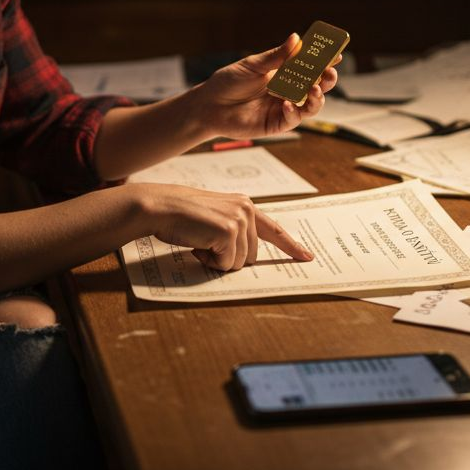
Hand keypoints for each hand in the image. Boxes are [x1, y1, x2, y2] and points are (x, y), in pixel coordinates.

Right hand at [130, 183, 314, 270]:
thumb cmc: (182, 215)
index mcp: (245, 205)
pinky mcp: (229, 232)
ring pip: (240, 263)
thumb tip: (244, 257)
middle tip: (206, 245)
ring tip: (200, 243)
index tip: (307, 256)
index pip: (274, 229)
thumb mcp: (215, 217)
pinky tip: (197, 246)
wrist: (162, 207)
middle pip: (252, 255)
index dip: (291, 246)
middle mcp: (247, 210)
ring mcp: (240, 220)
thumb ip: (234, 230)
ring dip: (218, 260)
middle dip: (229, 258)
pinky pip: (226, 264)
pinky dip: (210, 262)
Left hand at [192, 33, 340, 139]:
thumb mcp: (253, 65)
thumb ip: (276, 56)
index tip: (336, 53)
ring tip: (314, 89)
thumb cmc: (229, 82)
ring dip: (317, 98)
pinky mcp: (277, 123)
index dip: (324, 60)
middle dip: (327, 79)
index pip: (309, 66)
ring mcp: (284, 107)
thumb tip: (296, 38)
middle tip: (330, 72)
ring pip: (311, 105)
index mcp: (284, 73)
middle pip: (316, 86)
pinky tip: (287, 104)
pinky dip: (294, 112)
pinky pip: (293, 119)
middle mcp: (288, 90)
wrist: (209, 105)